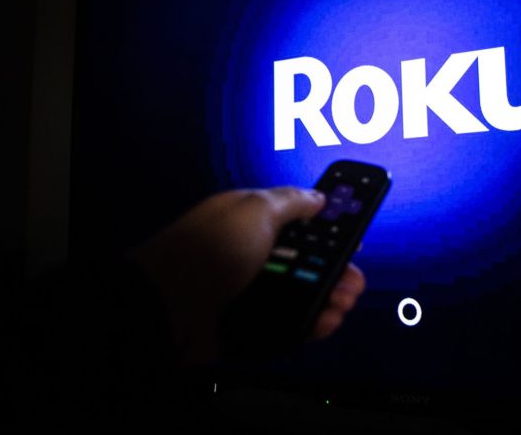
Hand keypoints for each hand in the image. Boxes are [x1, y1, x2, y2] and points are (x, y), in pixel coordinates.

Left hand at [130, 187, 365, 364]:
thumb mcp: (256, 209)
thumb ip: (292, 200)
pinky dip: (309, 324)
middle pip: (305, 260)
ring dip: (328, 298)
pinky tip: (323, 322)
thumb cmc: (206, 250)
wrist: (167, 308)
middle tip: (353, 278)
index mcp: (251, 221)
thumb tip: (318, 195)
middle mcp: (250, 255)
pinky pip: (287, 323)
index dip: (327, 227)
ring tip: (343, 303)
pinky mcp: (247, 323)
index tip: (352, 236)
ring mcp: (249, 290)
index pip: (298, 221)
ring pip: (301, 294)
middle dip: (335, 269)